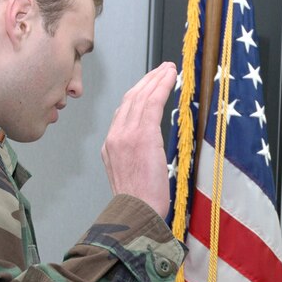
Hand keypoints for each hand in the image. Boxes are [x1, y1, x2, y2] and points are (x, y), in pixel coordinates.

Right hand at [101, 62, 177, 217]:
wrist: (136, 213)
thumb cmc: (139, 203)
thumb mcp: (130, 176)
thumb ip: (135, 158)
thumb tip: (150, 149)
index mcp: (110, 147)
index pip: (123, 112)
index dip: (138, 95)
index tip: (148, 86)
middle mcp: (115, 136)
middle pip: (130, 99)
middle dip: (147, 81)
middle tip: (161, 70)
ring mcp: (126, 134)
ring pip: (141, 97)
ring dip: (156, 79)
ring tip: (169, 69)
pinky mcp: (142, 135)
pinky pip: (152, 103)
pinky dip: (162, 86)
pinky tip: (171, 77)